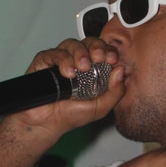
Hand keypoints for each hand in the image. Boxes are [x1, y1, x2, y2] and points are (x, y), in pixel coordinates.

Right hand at [5, 37, 123, 143]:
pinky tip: (68, 73)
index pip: (103, 52)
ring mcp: (60, 61)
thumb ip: (115, 92)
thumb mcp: (100, 107)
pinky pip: (54, 53)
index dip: (108, 51)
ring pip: (72, 44)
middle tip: (99, 57)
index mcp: (92, 70)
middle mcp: (77, 62)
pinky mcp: (44, 61)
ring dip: (80, 53)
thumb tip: (121, 70)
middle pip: (88, 43)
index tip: (112, 58)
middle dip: (96, 46)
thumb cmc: (70, 116)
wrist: (47, 124)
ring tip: (82, 68)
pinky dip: (63, 60)